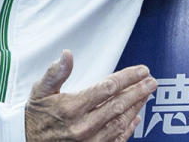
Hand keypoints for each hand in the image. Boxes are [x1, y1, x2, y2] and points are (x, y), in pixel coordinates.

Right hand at [25, 50, 156, 141]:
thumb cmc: (35, 116)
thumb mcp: (40, 91)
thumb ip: (55, 73)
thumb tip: (67, 55)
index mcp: (72, 108)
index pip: (108, 88)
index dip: (128, 77)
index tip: (142, 70)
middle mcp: (83, 126)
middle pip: (119, 105)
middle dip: (139, 91)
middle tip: (152, 81)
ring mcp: (89, 141)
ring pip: (120, 122)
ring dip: (136, 107)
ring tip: (146, 94)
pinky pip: (116, 140)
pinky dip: (128, 129)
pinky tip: (136, 118)